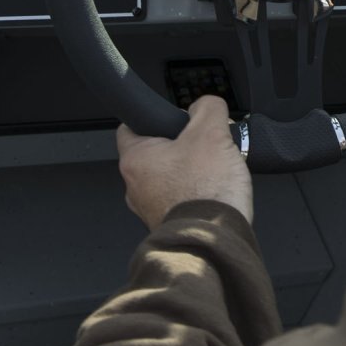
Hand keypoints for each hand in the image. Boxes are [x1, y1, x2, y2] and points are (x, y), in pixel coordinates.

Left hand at [116, 96, 252, 229]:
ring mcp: (149, 209)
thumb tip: (206, 104)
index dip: (150, 116)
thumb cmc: (206, 193)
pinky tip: (216, 191)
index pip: (129, 126)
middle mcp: (135, 187)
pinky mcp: (167, 224)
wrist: (216, 240)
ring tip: (215, 169)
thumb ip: (208, 108)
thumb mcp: (212, 132)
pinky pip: (178, 200)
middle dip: (180, 145)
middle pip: (154, 153)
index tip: (165, 116)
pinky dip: (195, 193)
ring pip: (168, 178)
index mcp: (136, 159)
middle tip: (203, 142)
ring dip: (190, 171)